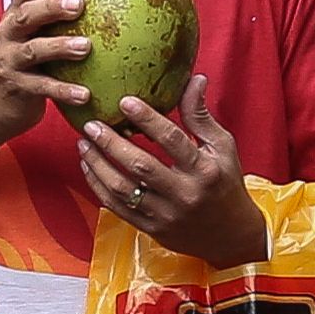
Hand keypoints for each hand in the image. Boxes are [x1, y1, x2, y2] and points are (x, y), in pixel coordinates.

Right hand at [0, 0, 92, 145]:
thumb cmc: (24, 65)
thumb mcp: (35, 36)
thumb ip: (58, 19)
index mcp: (16, 14)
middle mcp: (9, 33)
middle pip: (28, 13)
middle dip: (52, 6)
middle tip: (80, 4)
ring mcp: (9, 60)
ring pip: (34, 50)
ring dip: (60, 47)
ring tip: (86, 47)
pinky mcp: (15, 88)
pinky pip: (41, 88)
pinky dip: (62, 90)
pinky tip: (84, 93)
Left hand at [80, 69, 266, 266]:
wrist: (230, 235)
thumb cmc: (225, 183)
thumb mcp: (222, 147)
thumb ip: (201, 116)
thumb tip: (195, 79)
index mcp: (205, 170)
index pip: (173, 140)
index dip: (148, 119)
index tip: (125, 101)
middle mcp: (185, 194)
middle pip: (141, 166)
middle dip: (111, 144)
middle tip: (91, 124)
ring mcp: (166, 215)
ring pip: (124, 190)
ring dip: (99, 165)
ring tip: (84, 143)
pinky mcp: (152, 229)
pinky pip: (118, 208)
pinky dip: (99, 187)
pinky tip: (89, 167)